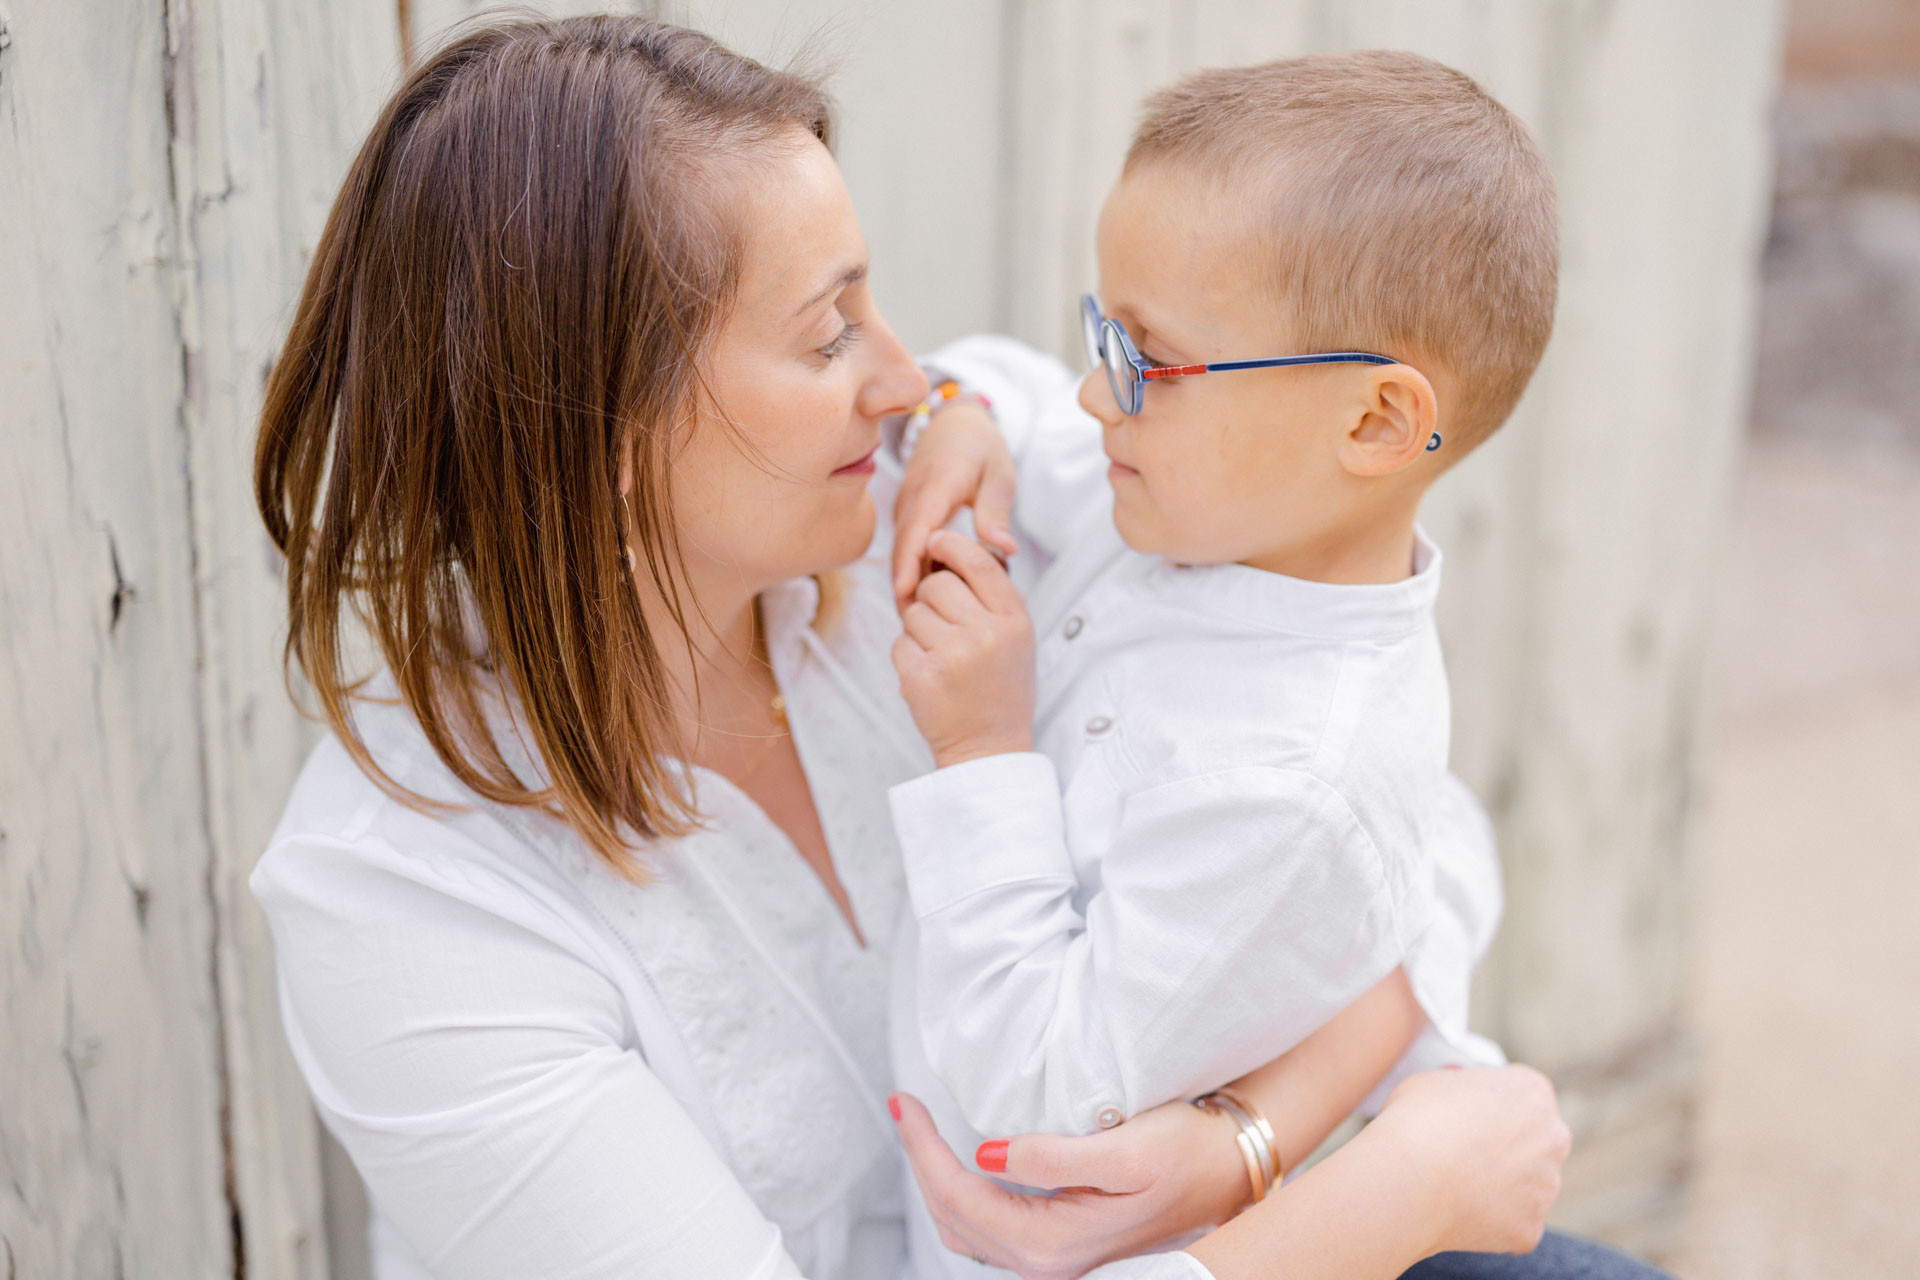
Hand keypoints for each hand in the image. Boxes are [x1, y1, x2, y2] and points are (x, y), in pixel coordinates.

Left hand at [890, 531, 1034, 767]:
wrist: (989, 748)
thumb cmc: (1000, 689)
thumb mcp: (1016, 638)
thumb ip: (992, 596)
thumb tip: (951, 546)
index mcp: (1014, 620)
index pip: (977, 561)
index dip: (950, 545)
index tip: (935, 541)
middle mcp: (986, 634)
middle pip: (935, 584)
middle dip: (930, 600)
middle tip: (944, 629)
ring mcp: (953, 656)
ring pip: (913, 614)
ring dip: (918, 632)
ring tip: (942, 659)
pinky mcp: (923, 677)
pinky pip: (899, 644)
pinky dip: (907, 658)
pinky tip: (930, 677)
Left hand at [890, 1092, 1245, 1279]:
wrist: (1232, 1171)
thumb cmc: (1187, 1154)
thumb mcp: (1125, 1151)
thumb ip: (1053, 1157)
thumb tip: (987, 1155)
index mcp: (1053, 1244)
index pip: (960, 1197)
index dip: (923, 1149)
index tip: (905, 1101)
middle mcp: (1047, 1263)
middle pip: (954, 1217)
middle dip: (921, 1161)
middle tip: (904, 1106)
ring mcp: (1054, 1258)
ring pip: (967, 1227)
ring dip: (938, 1178)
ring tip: (923, 1129)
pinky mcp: (1062, 1244)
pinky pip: (991, 1227)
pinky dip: (963, 1192)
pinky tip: (963, 1160)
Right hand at [892, 404, 1018, 612]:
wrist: (953, 423)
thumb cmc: (981, 447)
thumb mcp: (999, 474)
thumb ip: (995, 512)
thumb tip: (1004, 550)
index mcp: (937, 485)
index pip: (918, 529)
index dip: (910, 562)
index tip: (906, 592)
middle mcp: (914, 497)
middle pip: (903, 547)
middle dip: (904, 585)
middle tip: (914, 625)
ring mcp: (906, 505)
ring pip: (902, 550)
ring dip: (906, 581)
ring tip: (918, 622)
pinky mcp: (907, 513)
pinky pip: (906, 545)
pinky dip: (911, 568)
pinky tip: (923, 596)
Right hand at [1373, 1065, 1570, 1255]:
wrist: (1409, 1179)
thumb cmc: (1416, 1120)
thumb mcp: (1432, 1082)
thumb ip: (1458, 1087)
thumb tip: (1458, 1101)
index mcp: (1533, 1092)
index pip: (1524, 1095)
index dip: (1493, 1106)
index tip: (1471, 1116)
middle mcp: (1552, 1137)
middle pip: (1536, 1141)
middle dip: (1509, 1147)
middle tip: (1466, 1152)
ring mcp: (1545, 1186)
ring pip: (1528, 1185)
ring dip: (1502, 1185)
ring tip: (1455, 1184)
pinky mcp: (1531, 1228)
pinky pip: (1513, 1222)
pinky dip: (1491, 1220)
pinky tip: (1458, 1211)